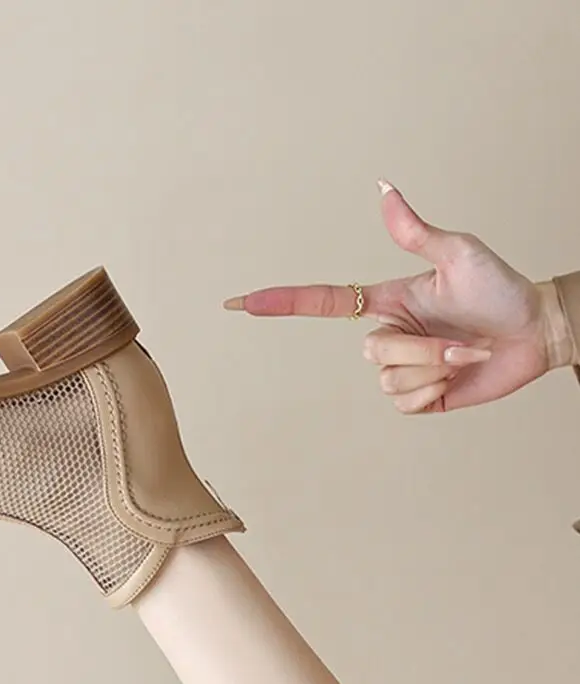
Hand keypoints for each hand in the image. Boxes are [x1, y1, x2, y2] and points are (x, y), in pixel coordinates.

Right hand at [224, 181, 573, 414]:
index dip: (283, 302)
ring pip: (390, 380)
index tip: (242, 303)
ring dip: (435, 368)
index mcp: (388, 301)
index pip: (324, 303)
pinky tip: (457, 380)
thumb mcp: (458, 253)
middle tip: (461, 338)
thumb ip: (414, 230)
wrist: (534, 334)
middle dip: (420, 348)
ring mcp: (403, 369)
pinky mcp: (420, 398)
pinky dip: (435, 392)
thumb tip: (383, 186)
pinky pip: (405, 403)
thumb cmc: (501, 289)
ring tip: (466, 354)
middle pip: (372, 351)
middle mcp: (390, 335)